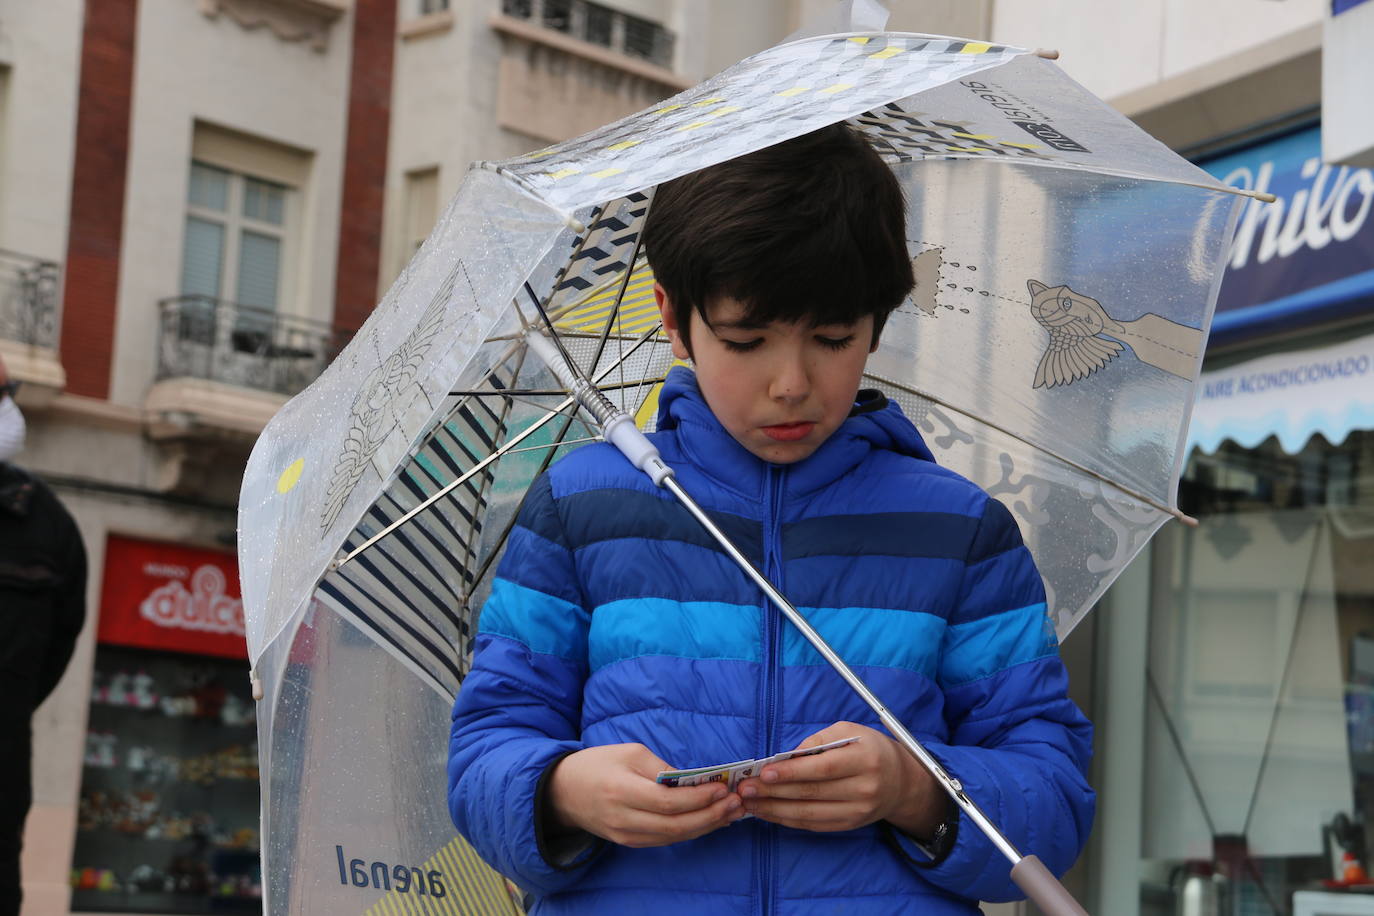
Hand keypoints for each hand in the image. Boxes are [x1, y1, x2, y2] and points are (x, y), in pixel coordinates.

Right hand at [547, 743, 744, 847]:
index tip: (722, 787)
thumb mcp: (629, 753)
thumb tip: (694, 782)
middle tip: (735, 804)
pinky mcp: (629, 842)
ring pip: (674, 837)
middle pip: (675, 826)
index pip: (667, 802)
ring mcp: (626, 836)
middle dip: (710, 816)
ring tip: (731, 813)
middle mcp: (624, 819)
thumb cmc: (597, 764)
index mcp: (622, 791)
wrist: (562, 792)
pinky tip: (710, 821)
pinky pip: (665, 840)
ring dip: (706, 826)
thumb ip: (662, 769)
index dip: (698, 798)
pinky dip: (690, 831)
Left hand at [735, 722, 944, 834]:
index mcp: (864, 759)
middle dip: (774, 791)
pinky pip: (813, 825)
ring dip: (774, 809)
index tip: (765, 772)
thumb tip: (789, 757)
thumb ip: (819, 741)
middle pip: (811, 793)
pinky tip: (768, 812)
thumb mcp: (850, 731)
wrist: (900, 782)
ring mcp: (857, 811)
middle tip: (745, 788)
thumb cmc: (869, 749)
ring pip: (809, 814)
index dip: (793, 772)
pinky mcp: (849, 825)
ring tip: (749, 802)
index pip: (823, 768)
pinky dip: (787, 820)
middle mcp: (863, 789)